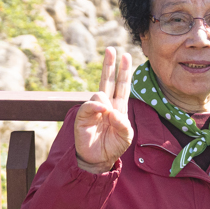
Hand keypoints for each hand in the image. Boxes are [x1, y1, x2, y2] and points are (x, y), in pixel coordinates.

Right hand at [73, 47, 133, 173]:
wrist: (98, 159)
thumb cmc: (114, 145)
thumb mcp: (126, 136)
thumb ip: (123, 123)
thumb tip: (111, 110)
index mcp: (118, 106)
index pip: (122, 85)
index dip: (124, 71)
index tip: (126, 56)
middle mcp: (106, 104)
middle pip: (108, 80)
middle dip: (110, 64)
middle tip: (111, 49)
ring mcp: (94, 109)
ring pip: (99, 92)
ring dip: (106, 101)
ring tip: (107, 115)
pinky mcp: (83, 116)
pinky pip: (89, 104)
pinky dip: (96, 106)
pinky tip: (101, 111)